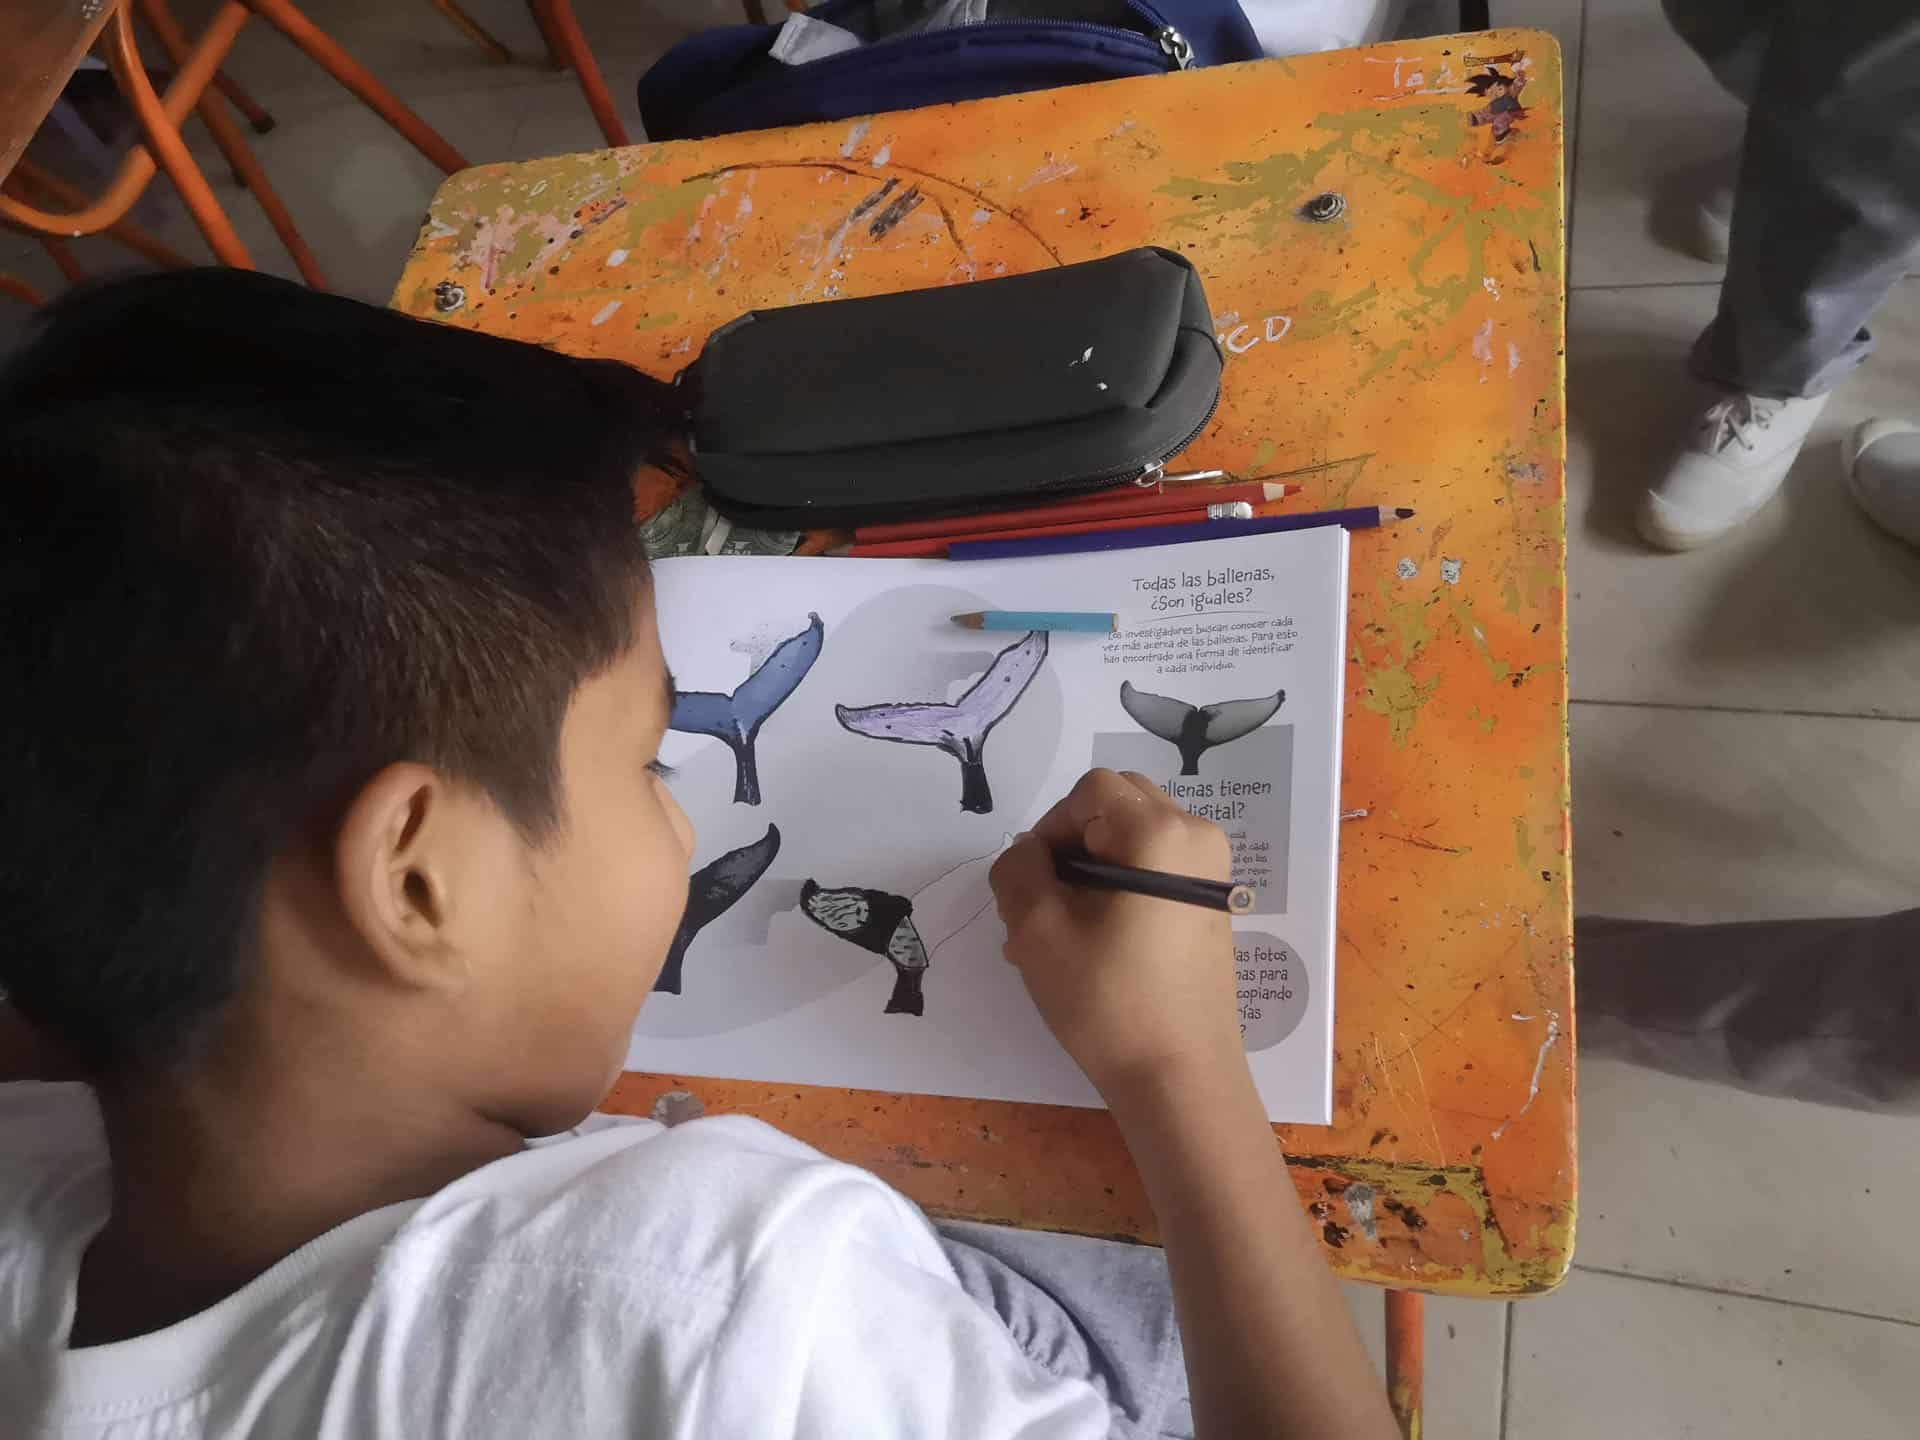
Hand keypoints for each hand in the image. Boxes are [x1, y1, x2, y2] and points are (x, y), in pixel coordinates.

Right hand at [990, 769, 1246, 1105]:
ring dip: (1086, 873)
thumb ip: (1017, 869)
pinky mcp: (1210, 906)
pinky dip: (1116, 891)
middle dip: (1069, 847)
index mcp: (1162, 832)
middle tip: (1042, 907)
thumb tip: (1029, 853)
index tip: (1035, 885)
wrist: (1180, 1077)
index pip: (1089, 791)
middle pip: (1116, 806)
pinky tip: (1088, 947)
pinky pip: (1154, 871)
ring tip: (1056, 937)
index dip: (1051, 828)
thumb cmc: (1108, 1000)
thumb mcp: (1037, 929)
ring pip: (1130, 840)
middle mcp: (1198, 838)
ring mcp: (1212, 873)